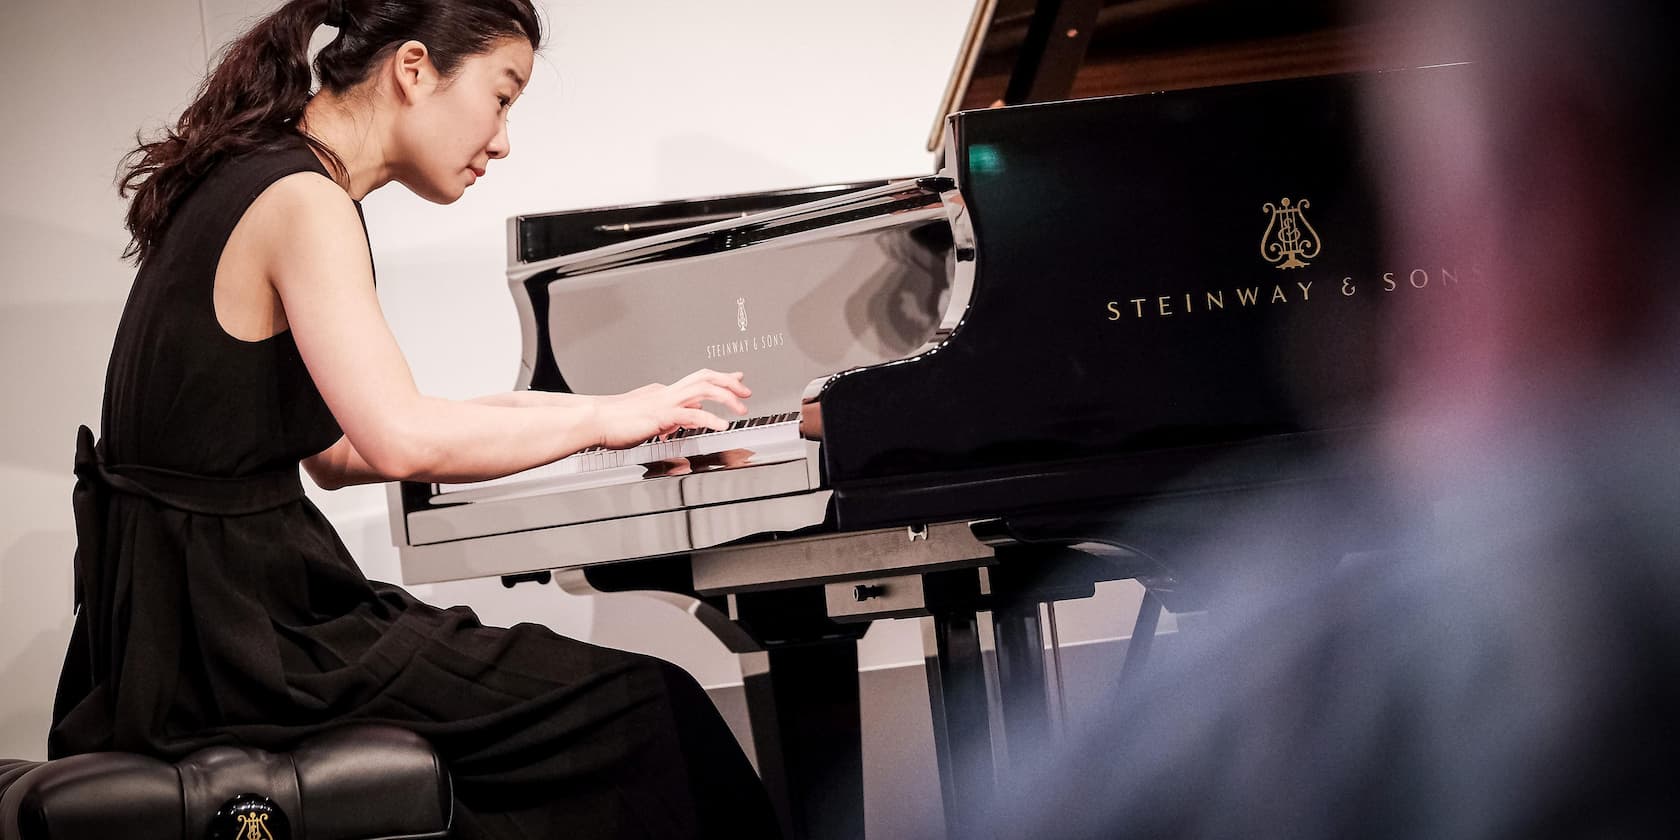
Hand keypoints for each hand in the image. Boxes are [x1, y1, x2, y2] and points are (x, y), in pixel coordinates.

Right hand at [594, 369, 750, 449]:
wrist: (592, 420)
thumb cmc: (610, 423)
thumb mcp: (644, 419)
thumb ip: (666, 418)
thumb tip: (682, 420)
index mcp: (662, 392)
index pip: (697, 380)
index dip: (720, 379)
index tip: (736, 379)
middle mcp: (666, 392)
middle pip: (705, 377)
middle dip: (729, 382)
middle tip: (746, 391)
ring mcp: (664, 402)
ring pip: (703, 390)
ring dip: (727, 397)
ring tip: (741, 409)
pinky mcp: (661, 415)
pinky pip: (692, 415)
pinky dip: (711, 419)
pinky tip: (722, 426)